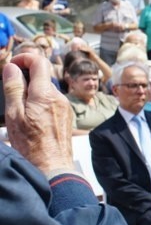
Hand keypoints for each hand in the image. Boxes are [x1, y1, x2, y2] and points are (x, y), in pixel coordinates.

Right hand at [3, 54, 73, 174]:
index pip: (39, 62)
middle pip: (42, 76)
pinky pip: (52, 101)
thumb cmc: (31, 144)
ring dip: (32, 91)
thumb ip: (14, 88)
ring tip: (18, 109)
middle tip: (10, 88)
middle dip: (25, 77)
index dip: (24, 58)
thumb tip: (11, 67)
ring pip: (46, 89)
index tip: (11, 65)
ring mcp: (65, 106)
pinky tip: (30, 117)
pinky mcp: (66, 116)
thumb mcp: (14, 115)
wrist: (53, 166)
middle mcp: (59, 97)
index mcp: (45, 94)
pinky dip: (40, 102)